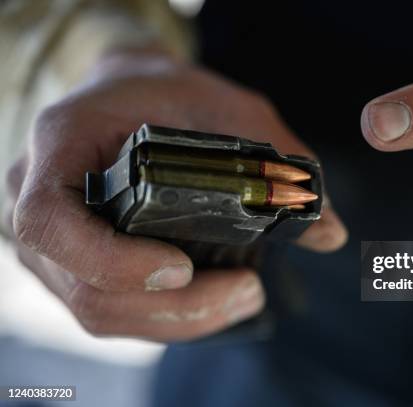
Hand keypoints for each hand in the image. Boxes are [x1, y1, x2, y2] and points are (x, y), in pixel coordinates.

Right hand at [4, 50, 346, 340]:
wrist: (131, 97)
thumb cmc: (170, 95)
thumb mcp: (226, 107)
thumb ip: (279, 159)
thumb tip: (329, 230)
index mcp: (60, 148)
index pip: (49, 223)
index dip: (110, 260)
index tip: (180, 267)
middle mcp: (39, 202)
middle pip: (87, 289)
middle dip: (174, 307)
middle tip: (248, 292)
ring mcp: (56, 243)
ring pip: (101, 313)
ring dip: (180, 320)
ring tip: (246, 297)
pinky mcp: (80, 266)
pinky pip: (115, 311)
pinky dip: (168, 318)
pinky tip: (216, 301)